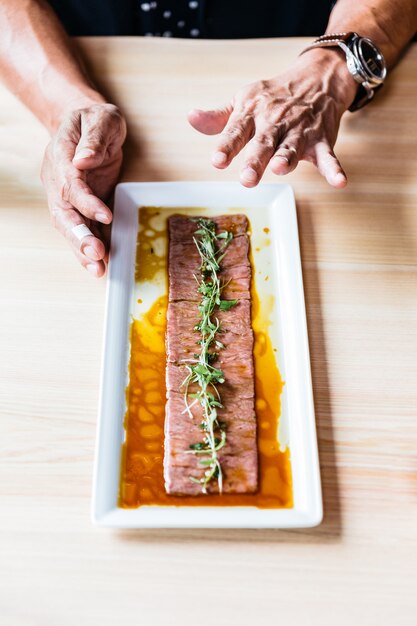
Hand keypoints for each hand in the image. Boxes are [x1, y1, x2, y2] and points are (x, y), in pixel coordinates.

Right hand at [41, 102, 126, 276]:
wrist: (86, 123)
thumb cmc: (94, 120)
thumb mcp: (100, 119)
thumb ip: (94, 138)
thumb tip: (83, 161)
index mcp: (61, 156)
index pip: (70, 184)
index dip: (86, 202)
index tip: (105, 215)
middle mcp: (58, 180)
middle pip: (62, 213)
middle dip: (78, 236)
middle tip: (96, 254)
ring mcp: (66, 196)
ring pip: (68, 227)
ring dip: (81, 249)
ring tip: (97, 269)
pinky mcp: (79, 206)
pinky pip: (81, 229)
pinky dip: (88, 248)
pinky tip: (99, 265)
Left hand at [188, 48, 357, 187]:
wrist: (318, 77)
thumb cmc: (274, 96)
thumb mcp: (243, 101)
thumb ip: (218, 117)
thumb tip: (191, 118)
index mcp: (252, 113)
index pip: (236, 131)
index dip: (226, 146)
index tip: (216, 161)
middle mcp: (275, 122)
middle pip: (264, 143)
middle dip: (255, 160)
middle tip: (247, 179)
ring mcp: (299, 131)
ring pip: (292, 147)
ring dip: (287, 159)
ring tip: (280, 169)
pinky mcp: (321, 140)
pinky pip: (328, 156)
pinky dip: (334, 169)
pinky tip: (339, 182)